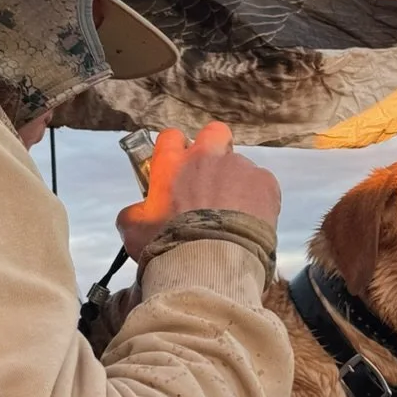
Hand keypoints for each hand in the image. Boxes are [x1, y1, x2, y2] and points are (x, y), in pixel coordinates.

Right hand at [117, 122, 280, 260]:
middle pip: (213, 133)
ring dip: (237, 183)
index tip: (178, 167)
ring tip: (235, 214)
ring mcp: (238, 166)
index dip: (176, 150)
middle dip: (214, 149)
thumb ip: (133, 214)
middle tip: (212, 178)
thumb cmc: (171, 247)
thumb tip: (135, 212)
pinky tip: (252, 221)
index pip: (171, 137)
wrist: (214, 263)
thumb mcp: (134, 232)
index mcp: (171, 164)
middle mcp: (205, 157)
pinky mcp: (264, 181)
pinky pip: (262, 183)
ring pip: (239, 165)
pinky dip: (258, 199)